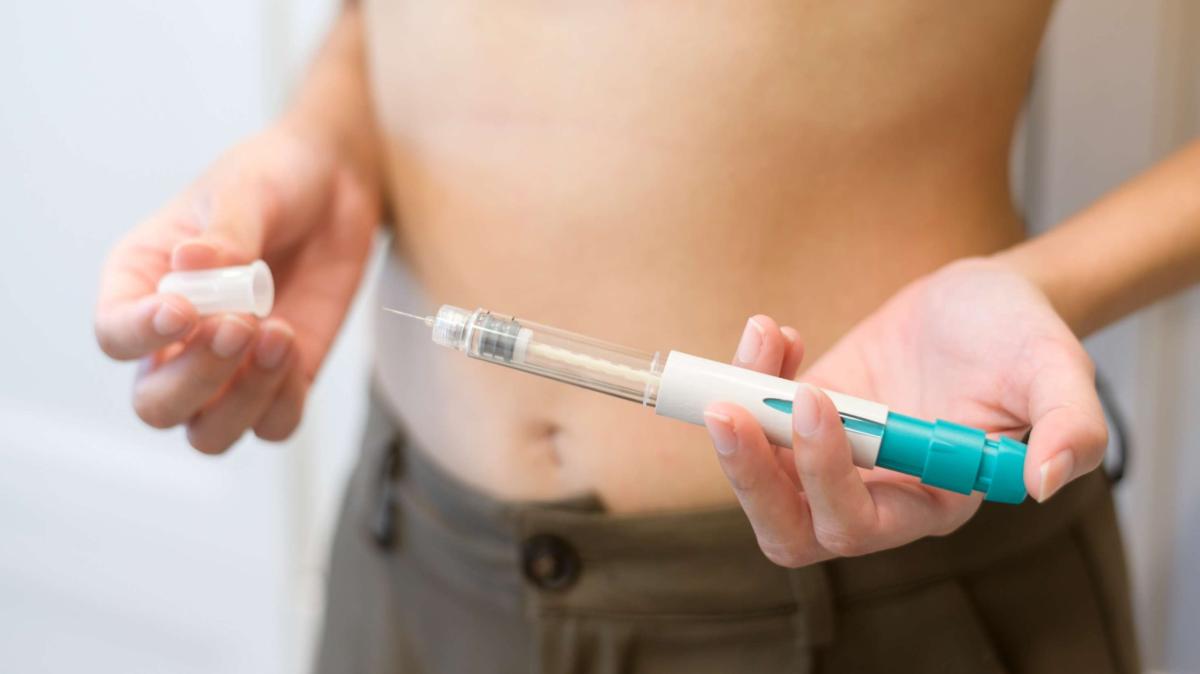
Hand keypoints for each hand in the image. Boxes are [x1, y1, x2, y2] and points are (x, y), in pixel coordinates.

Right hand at [96, 123, 377, 452]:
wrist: (336, 186)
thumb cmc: (273, 178)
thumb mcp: (246, 189)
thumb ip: (225, 232)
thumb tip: (193, 266)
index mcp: (142, 283)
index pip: (115, 335)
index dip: (140, 335)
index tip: (184, 312)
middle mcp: (177, 339)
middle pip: (157, 405)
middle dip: (196, 378)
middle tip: (240, 325)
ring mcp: (230, 367)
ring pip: (209, 432)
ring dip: (242, 400)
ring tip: (277, 334)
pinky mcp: (284, 377)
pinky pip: (273, 426)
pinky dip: (283, 404)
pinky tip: (295, 346)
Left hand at [703, 258, 1107, 566]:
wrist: (984, 299)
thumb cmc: (1023, 338)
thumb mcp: (1058, 369)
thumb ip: (1070, 428)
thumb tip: (1044, 480)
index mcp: (931, 501)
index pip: (859, 523)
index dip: (825, 476)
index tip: (813, 399)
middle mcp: (875, 492)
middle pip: (791, 528)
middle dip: (750, 477)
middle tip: (727, 412)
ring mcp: (833, 456)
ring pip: (762, 479)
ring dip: (739, 424)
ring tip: (761, 339)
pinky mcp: (807, 417)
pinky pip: (757, 420)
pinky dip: (749, 376)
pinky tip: (775, 333)